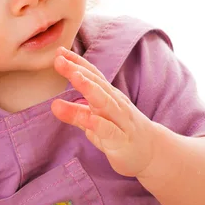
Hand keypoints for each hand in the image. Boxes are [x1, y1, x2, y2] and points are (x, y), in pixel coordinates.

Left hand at [51, 46, 158, 177]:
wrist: (150, 152)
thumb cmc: (119, 132)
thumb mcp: (94, 122)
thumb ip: (75, 113)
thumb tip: (53, 104)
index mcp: (108, 96)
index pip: (92, 75)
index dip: (76, 63)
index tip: (59, 52)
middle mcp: (115, 103)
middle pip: (96, 84)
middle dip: (78, 70)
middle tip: (59, 60)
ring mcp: (120, 120)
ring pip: (105, 102)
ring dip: (90, 88)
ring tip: (75, 77)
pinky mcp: (121, 140)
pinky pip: (110, 130)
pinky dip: (98, 123)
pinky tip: (88, 118)